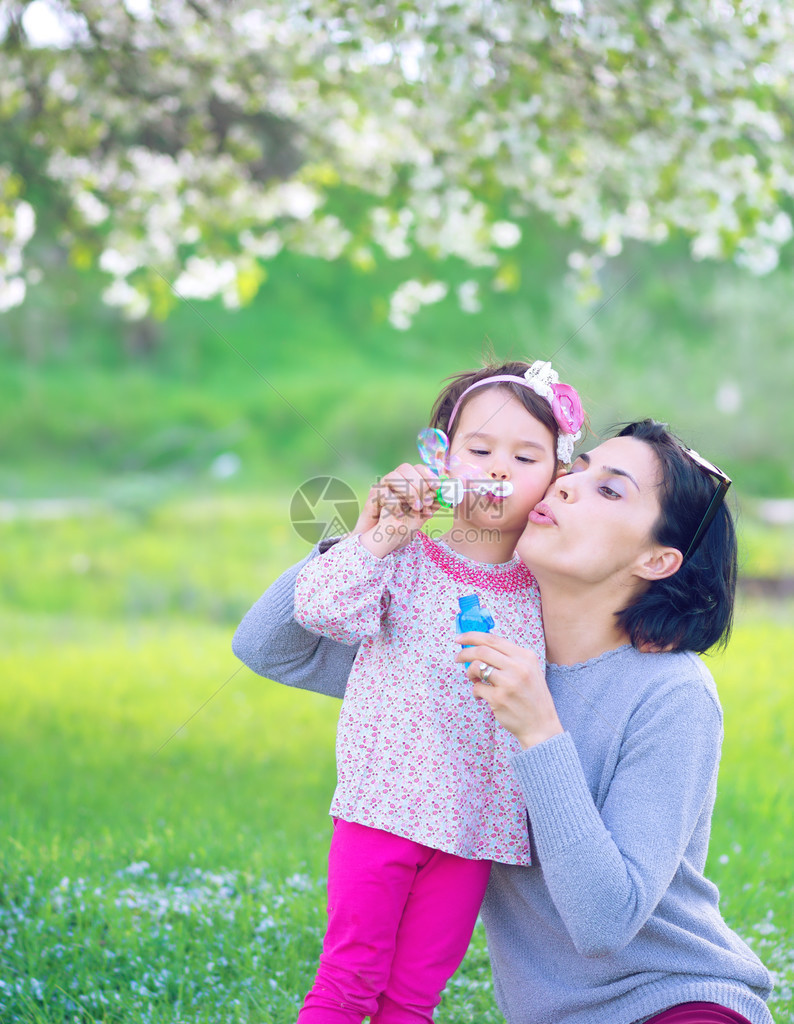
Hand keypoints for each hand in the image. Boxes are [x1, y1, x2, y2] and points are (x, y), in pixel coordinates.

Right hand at [354, 462, 440, 554]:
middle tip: (427, 501)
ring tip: (416, 507)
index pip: (418, 468)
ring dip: (408, 491)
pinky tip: (400, 515)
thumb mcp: (420, 516)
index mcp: (407, 481)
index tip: (437, 486)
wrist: (380, 538)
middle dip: (419, 483)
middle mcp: (394, 480)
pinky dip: (394, 502)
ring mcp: (382, 486)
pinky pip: (383, 493)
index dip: (429, 474)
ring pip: (393, 476)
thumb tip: (446, 498)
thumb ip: (431, 506)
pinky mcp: (372, 496)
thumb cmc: (400, 524)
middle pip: (406, 468)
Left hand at [455, 632, 563, 748]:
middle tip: (458, 658)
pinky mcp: (499, 699)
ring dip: (469, 673)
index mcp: (526, 656)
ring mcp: (508, 683)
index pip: (493, 639)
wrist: (541, 726)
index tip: (459, 639)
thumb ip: (510, 658)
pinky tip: (482, 696)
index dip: (472, 636)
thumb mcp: (529, 671)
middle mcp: (518, 667)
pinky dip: (476, 691)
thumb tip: (480, 648)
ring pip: (476, 667)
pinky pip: (477, 688)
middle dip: (465, 653)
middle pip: (481, 651)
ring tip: (474, 679)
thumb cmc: (531, 697)